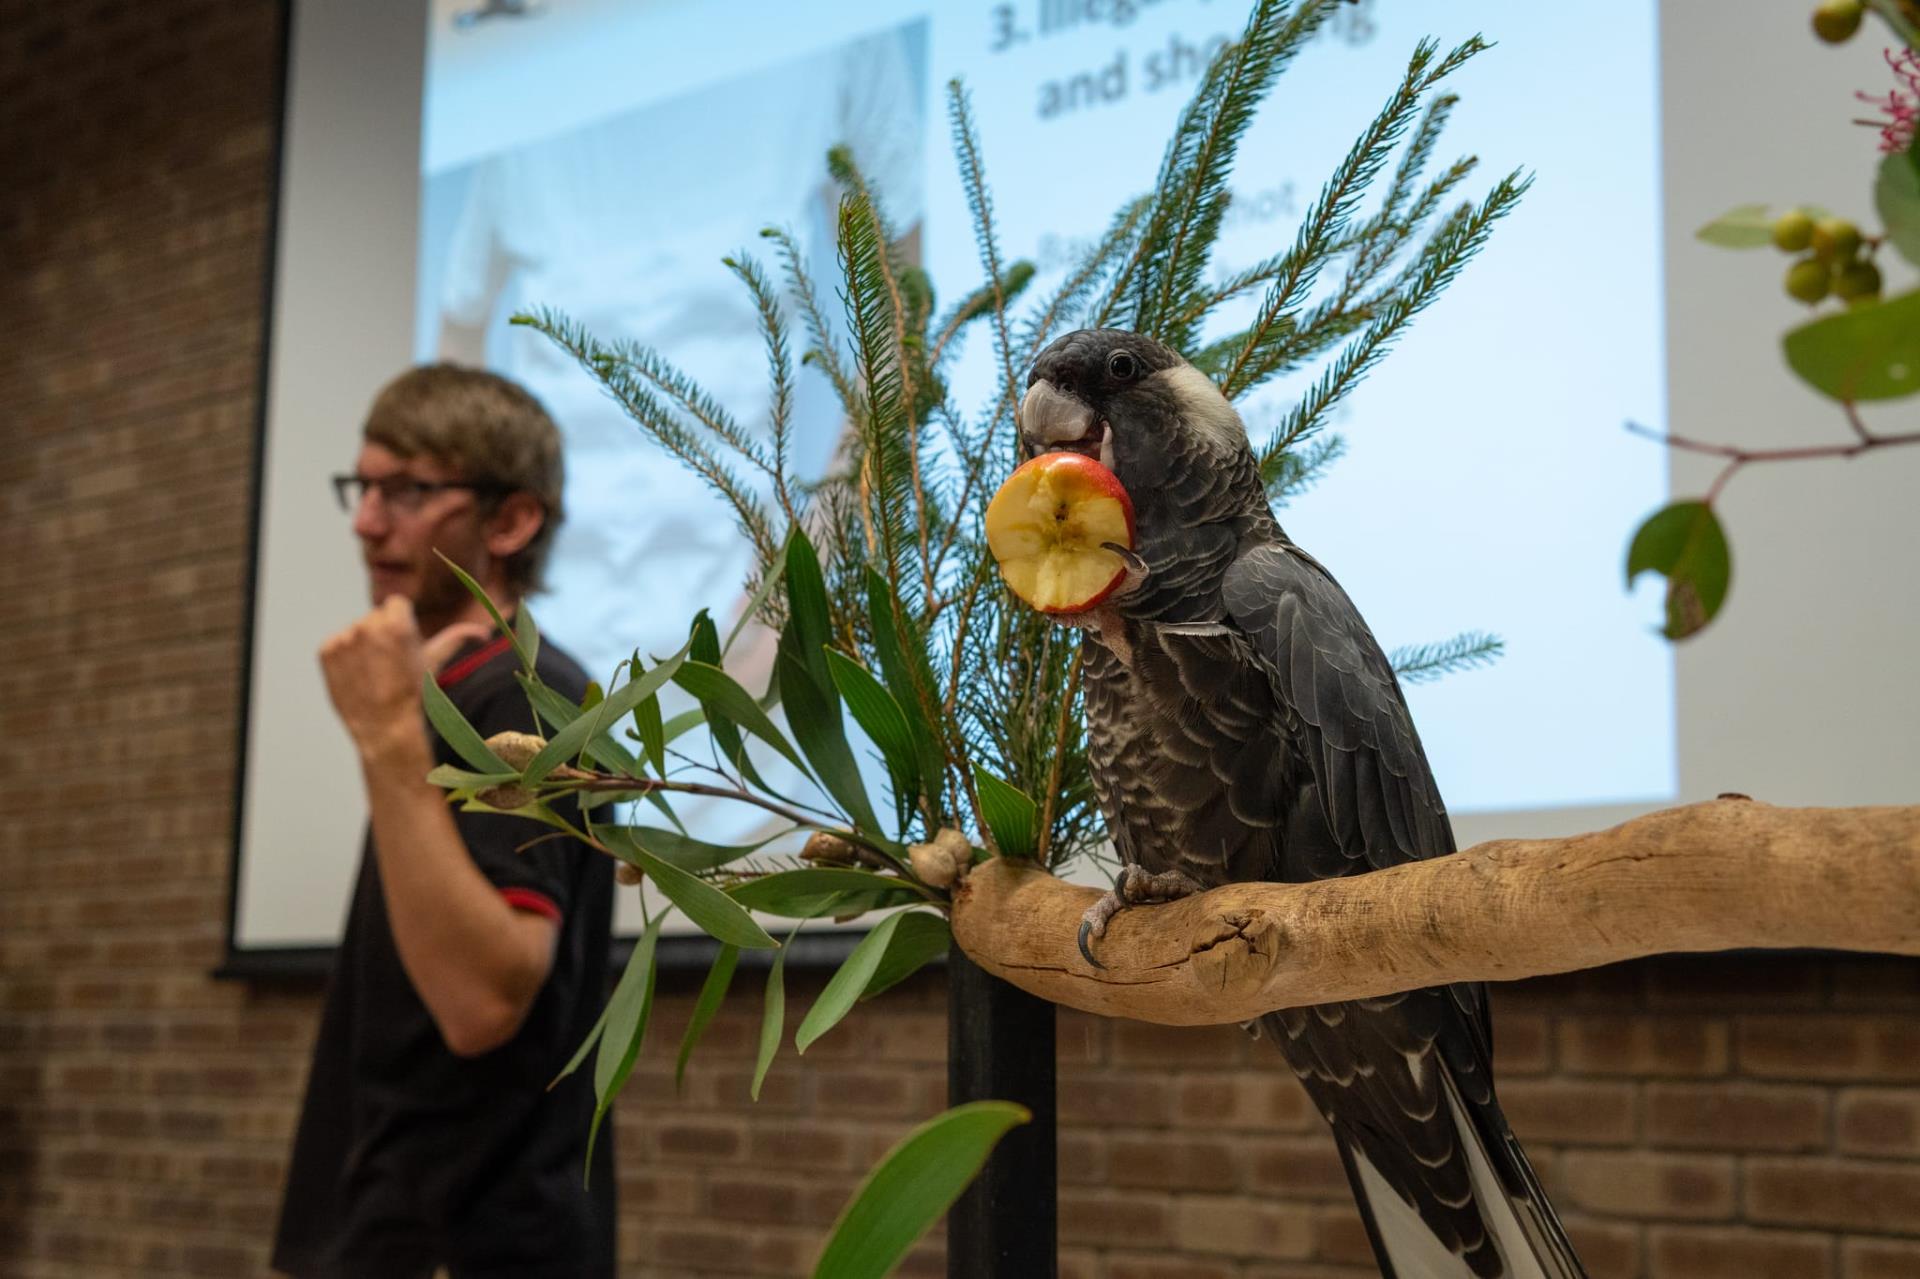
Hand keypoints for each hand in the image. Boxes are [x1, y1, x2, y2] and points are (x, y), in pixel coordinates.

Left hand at [320, 597, 489, 761]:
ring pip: (356, 631)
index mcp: (397, 622)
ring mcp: (344, 639)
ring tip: (373, 672)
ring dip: (362, 646)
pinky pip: (336, 645)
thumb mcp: (436, 661)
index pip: (396, 604)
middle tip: (390, 664)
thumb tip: (482, 634)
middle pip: (375, 617)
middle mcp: (368, 626)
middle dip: (382, 634)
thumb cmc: (416, 693)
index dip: (402, 625)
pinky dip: (343, 658)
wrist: (386, 727)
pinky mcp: (326, 652)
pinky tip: (357, 676)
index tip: (403, 647)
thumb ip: (456, 639)